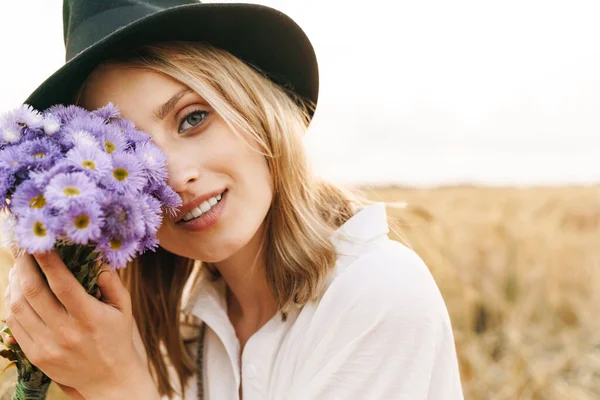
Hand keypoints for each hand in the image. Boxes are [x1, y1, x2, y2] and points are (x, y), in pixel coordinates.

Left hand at [3, 251, 158, 398]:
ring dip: (14, 283)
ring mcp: (47, 346)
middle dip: (24, 266)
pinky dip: (11, 304)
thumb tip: (94, 256)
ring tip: (20, 268)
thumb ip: (111, 280)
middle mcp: (65, 332)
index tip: (41, 243)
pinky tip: (18, 291)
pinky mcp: (35, 356)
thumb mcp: (123, 308)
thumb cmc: (117, 337)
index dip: (48, 260)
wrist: (109, 379)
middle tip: (24, 250)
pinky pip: (14, 325)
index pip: (62, 283)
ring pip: (17, 307)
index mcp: (89, 317)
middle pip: (32, 292)